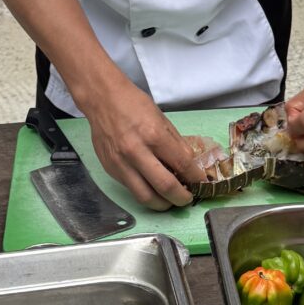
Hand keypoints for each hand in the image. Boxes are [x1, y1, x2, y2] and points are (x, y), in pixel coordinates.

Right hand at [82, 84, 205, 210]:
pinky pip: (131, 189)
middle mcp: (136, 152)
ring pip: (145, 197)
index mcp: (154, 135)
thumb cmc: (133, 104)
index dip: (196, 178)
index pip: (182, 165)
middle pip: (165, 187)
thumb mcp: (162, 119)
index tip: (201, 183)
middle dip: (181, 198)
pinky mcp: (111, 169)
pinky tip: (153, 188)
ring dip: (163, 204)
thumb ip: (176, 144)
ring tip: (170, 201)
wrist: (102, 99)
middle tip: (187, 199)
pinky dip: (145, 193)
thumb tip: (188, 165)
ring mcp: (121, 163)